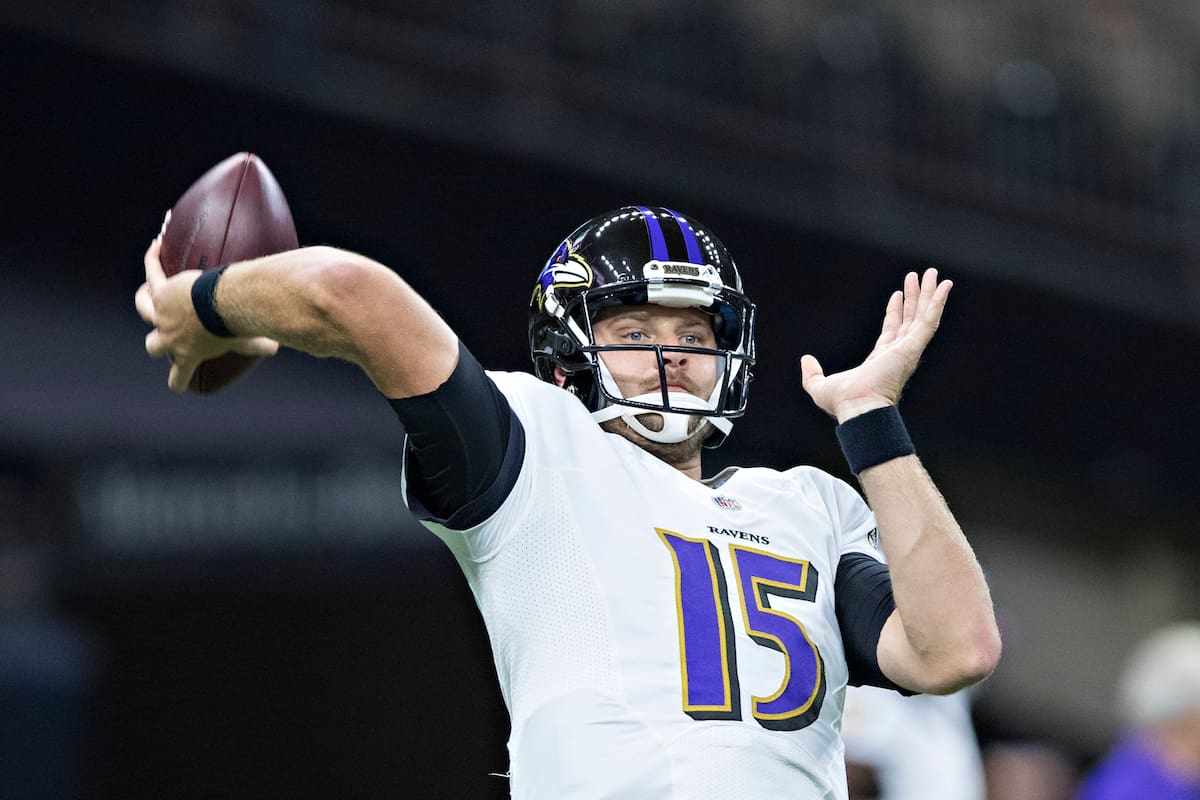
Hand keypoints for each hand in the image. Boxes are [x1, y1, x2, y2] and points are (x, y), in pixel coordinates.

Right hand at [135, 237, 278, 391]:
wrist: (221, 305)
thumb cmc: (234, 326)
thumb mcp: (245, 340)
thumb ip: (257, 345)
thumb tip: (276, 348)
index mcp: (188, 353)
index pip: (178, 377)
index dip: (176, 382)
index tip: (177, 384)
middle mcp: (170, 337)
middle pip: (152, 346)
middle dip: (155, 343)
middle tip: (161, 337)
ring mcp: (162, 313)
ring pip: (144, 308)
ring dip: (145, 300)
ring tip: (149, 291)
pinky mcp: (162, 291)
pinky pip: (153, 272)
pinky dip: (153, 259)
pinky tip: (157, 246)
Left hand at [800, 268, 951, 421]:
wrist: (858, 408)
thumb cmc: (844, 403)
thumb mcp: (820, 386)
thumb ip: (812, 373)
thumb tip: (806, 359)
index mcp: (881, 360)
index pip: (892, 331)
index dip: (895, 312)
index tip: (897, 294)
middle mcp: (898, 354)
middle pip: (911, 320)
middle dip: (916, 298)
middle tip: (921, 278)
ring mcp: (908, 350)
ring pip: (923, 316)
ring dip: (930, 295)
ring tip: (934, 275)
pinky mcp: (912, 347)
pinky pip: (929, 321)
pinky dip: (938, 303)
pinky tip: (944, 287)